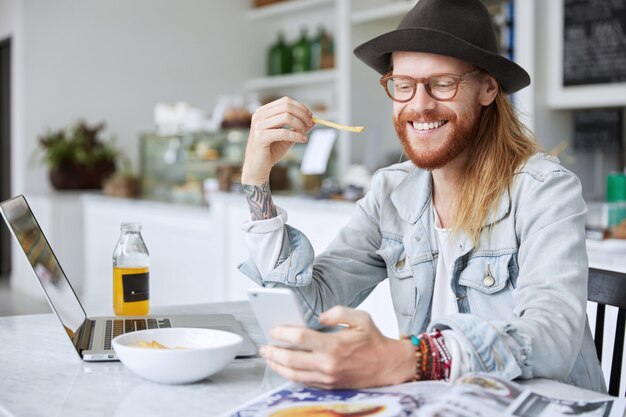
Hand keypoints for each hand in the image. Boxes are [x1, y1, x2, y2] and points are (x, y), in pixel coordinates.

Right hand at [241, 97, 313, 184]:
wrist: (257, 168)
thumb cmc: (271, 151)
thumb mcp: (287, 137)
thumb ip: (298, 128)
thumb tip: (313, 121)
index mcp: (263, 111)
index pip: (285, 101)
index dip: (300, 107)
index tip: (311, 116)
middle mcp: (259, 115)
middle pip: (286, 107)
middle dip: (302, 114)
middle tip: (310, 123)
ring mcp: (258, 125)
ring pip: (286, 117)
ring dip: (299, 125)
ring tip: (304, 133)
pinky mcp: (260, 137)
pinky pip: (283, 132)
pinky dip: (296, 136)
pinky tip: (303, 140)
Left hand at [259, 306, 415, 388]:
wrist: (389, 366)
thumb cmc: (374, 341)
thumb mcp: (360, 318)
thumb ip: (338, 312)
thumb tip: (319, 317)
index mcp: (334, 345)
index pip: (300, 338)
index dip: (283, 333)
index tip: (274, 329)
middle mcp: (328, 364)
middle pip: (292, 359)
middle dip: (274, 352)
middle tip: (264, 346)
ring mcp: (328, 378)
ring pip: (295, 374)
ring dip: (278, 366)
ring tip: (269, 358)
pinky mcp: (329, 387)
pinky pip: (304, 383)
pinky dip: (291, 376)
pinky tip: (284, 368)